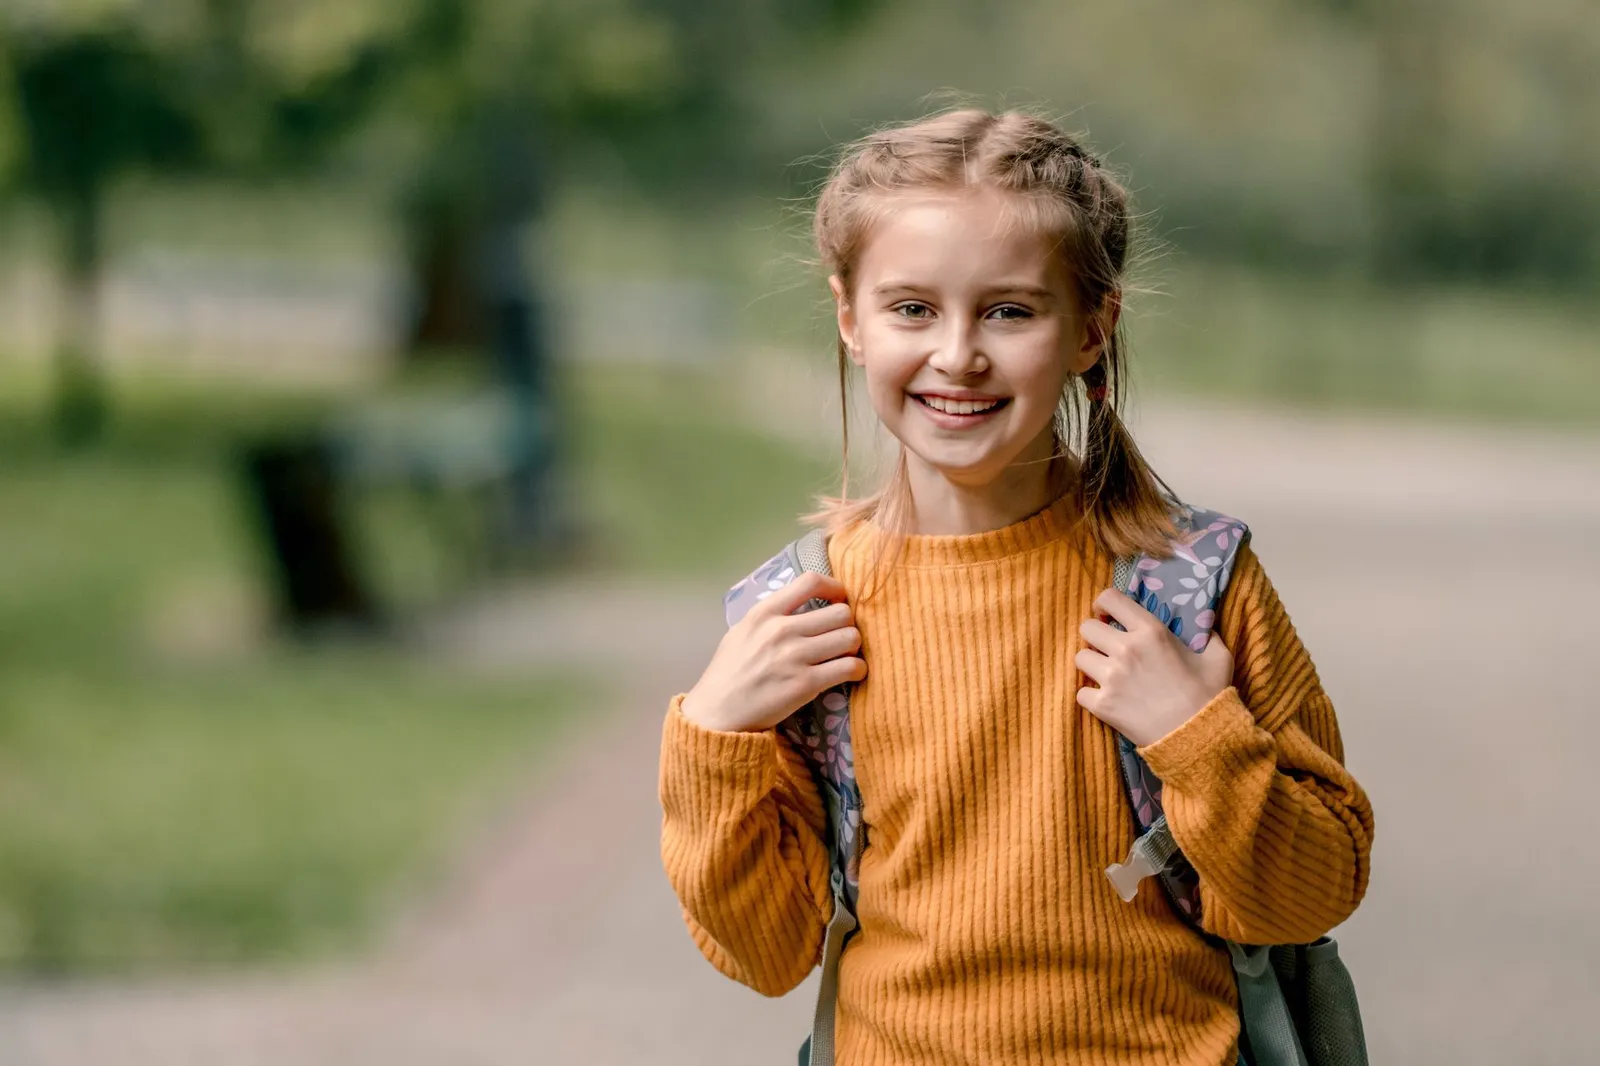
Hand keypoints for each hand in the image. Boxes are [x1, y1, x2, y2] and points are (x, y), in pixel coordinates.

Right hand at [681, 572, 866, 733]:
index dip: (835, 587)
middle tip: (841, 636)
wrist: (717, 714)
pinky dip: (858, 670)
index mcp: (764, 613)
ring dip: (854, 647)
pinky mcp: (805, 684)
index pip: (810, 581)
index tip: (839, 599)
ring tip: (846, 656)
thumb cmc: (728, 673)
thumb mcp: (741, 631)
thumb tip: (801, 605)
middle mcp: (781, 630)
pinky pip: (849, 667)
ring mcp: (795, 657)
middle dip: (847, 624)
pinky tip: (852, 674)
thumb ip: (770, 616)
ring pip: (850, 637)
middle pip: (841, 612)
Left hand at [1075, 588, 1233, 747]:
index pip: (1110, 598)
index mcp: (1151, 631)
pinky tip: (1106, 699)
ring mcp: (1111, 677)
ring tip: (1107, 675)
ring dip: (1091, 665)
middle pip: (1087, 628)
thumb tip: (1206, 625)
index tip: (1107, 615)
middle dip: (1095, 636)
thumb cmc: (1209, 696)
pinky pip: (1080, 692)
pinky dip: (1090, 696)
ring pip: (1080, 658)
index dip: (1103, 604)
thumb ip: (1209, 635)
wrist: (1200, 738)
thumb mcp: (1218, 657)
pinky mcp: (1102, 705)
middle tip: (1107, 649)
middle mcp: (1126, 649)